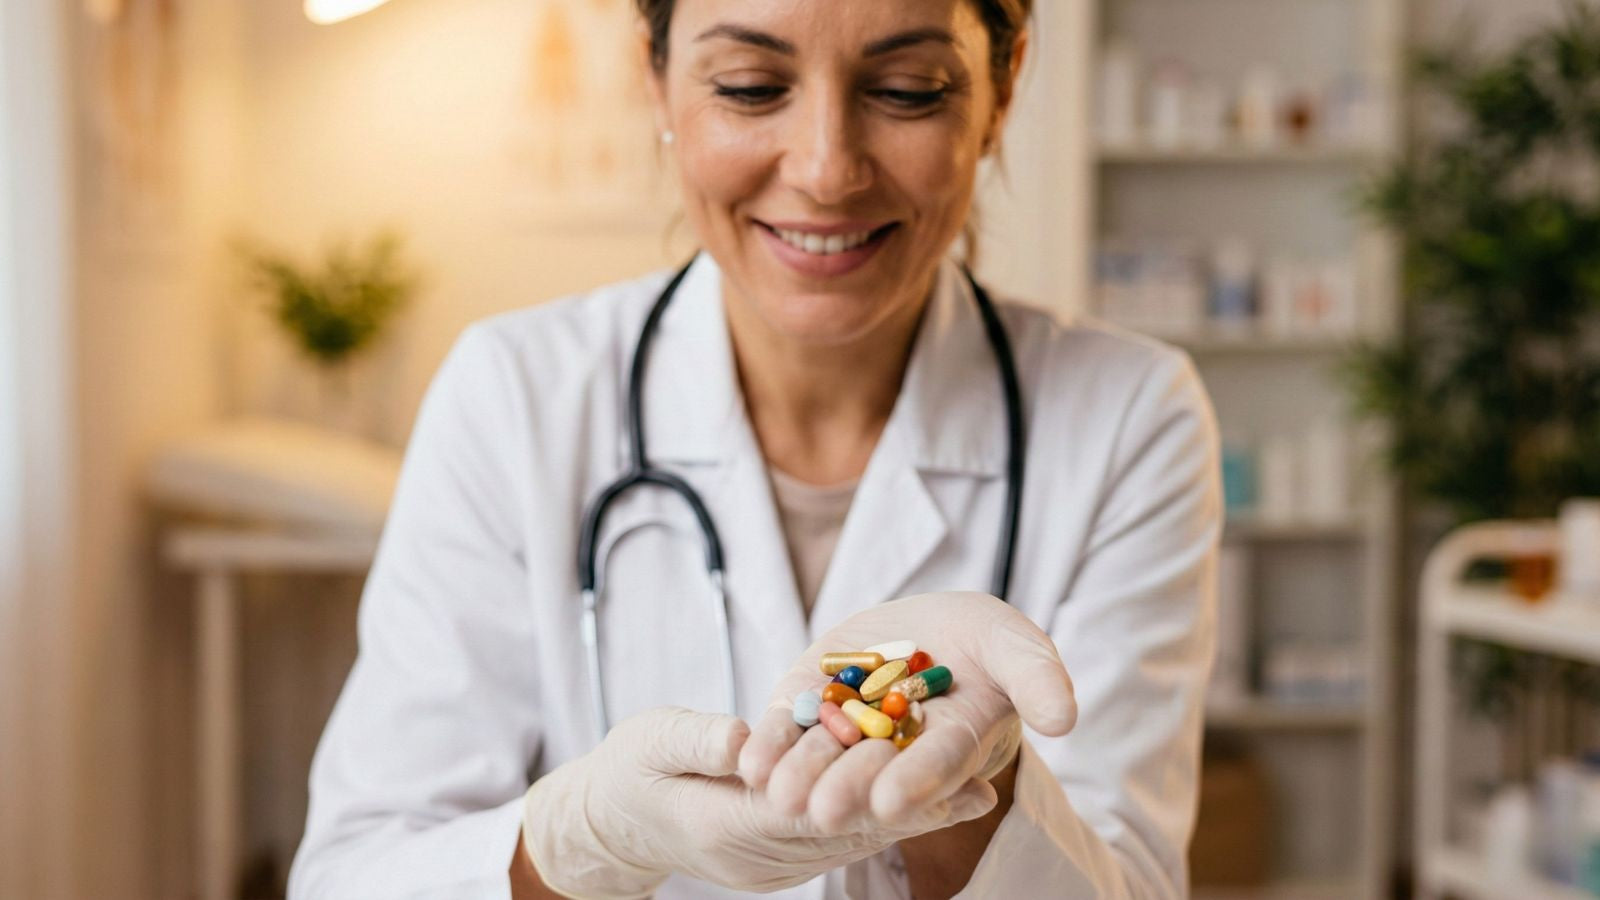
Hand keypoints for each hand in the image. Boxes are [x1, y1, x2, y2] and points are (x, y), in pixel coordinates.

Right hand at [520, 706, 997, 897]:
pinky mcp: (783, 863)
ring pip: (853, 841)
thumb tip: (744, 738)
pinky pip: (842, 843)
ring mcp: (773, 868)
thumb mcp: (652, 741)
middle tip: (977, 787)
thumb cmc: (631, 770)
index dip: (869, 791)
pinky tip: (929, 799)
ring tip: (973, 789)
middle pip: (847, 832)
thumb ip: (698, 740)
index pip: (810, 810)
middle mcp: (758, 857)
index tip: (921, 774)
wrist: (611, 824)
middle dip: (912, 810)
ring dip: (911, 818)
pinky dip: (886, 822)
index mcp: (725, 823)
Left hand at [737, 591, 1076, 829]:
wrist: (926, 626)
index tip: (895, 800)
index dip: (919, 781)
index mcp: (955, 741)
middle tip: (825, 811)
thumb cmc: (982, 641)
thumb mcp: (1013, 643)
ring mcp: (850, 732)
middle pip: (875, 770)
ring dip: (801, 779)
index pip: (939, 763)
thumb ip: (1037, 676)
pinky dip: (768, 748)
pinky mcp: (809, 708)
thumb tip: (1064, 720)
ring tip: (778, 796)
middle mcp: (899, 749)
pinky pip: (787, 732)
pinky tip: (748, 766)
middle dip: (849, 789)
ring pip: (824, 760)